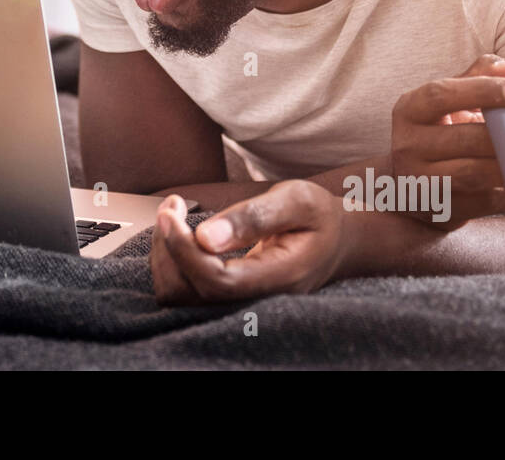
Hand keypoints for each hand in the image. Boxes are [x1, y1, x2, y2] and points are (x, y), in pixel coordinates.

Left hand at [151, 180, 347, 304]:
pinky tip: (180, 234)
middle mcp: (256, 301)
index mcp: (279, 279)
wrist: (339, 241)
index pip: (215, 281)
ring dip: (165, 254)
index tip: (171, 212)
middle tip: (172, 207)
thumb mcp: (297, 201)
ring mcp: (239, 304)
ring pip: (179, 295)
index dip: (183, 248)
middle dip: (169, 248)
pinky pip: (183, 290)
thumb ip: (254, 217)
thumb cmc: (319, 217)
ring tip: (173, 217)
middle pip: (188, 294)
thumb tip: (205, 236)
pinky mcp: (225, 298)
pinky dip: (171, 261)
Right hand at [389, 53, 504, 229]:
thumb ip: (479, 76)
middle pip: (463, 137)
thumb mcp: (449, 101)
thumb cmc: (439, 132)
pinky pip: (482, 203)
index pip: (441, 95)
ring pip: (472, 173)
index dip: (484, 90)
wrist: (410, 187)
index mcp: (409, 110)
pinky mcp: (438, 210)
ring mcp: (419, 181)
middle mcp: (407, 145)